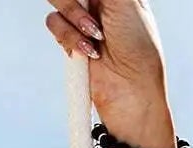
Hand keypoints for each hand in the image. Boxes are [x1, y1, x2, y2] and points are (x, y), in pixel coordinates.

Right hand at [43, 0, 168, 136]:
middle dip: (74, 1)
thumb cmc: (139, 50)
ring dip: (74, 15)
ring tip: (96, 36)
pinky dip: (69, 37)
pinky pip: (53, 23)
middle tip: (93, 20)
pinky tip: (89, 51)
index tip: (89, 0)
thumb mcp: (127, 3)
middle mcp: (96, 0)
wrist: (132, 93)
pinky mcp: (69, 38)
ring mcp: (81, 18)